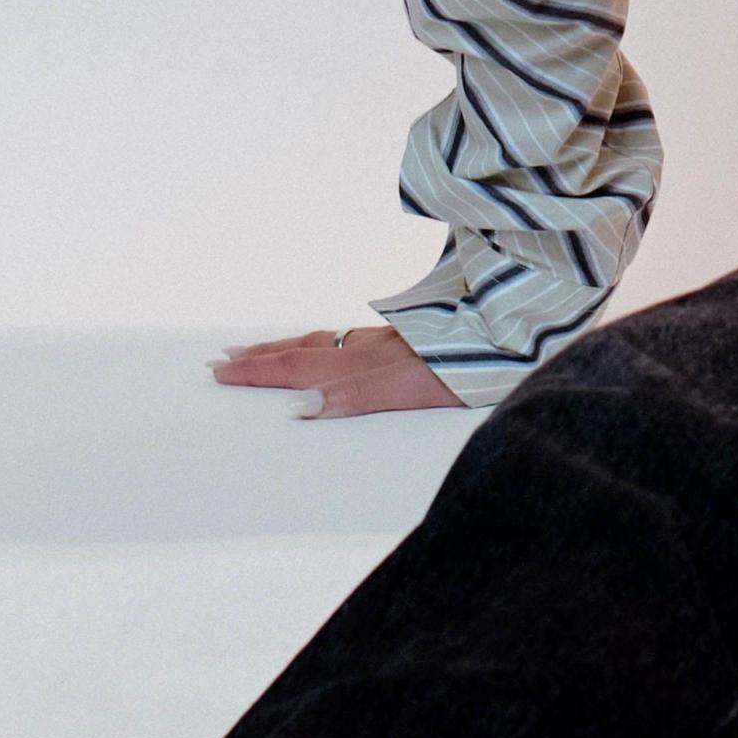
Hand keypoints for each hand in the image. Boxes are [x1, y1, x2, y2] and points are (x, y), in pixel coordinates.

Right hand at [208, 325, 464, 418]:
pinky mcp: (416, 338)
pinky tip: (340, 346)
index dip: (258, 370)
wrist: (518, 330)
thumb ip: (356, 395)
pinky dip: (329, 344)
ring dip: (291, 346)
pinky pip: (354, 340)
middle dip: (262, 355)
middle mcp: (373, 345)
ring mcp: (394, 339)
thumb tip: (300, 407)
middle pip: (306, 348)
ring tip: (265, 348)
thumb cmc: (469, 365)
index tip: (218, 369)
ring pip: (329, 340)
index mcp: (365, 360)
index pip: (299, 365)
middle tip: (223, 356)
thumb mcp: (412, 386)